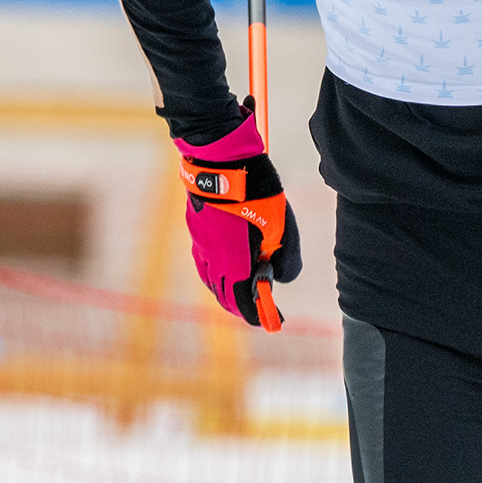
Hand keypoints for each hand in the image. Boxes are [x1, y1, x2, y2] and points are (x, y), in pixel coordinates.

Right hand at [176, 112, 303, 328]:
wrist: (219, 159)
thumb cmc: (255, 192)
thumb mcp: (282, 226)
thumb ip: (285, 258)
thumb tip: (280, 278)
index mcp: (232, 263)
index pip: (240, 302)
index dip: (255, 315)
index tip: (269, 322)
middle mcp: (211, 258)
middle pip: (222, 294)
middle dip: (239, 305)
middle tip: (256, 308)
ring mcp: (199, 243)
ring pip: (209, 278)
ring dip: (225, 289)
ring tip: (240, 289)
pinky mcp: (196, 229)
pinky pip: (203, 260)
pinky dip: (215, 270)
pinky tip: (224, 262)